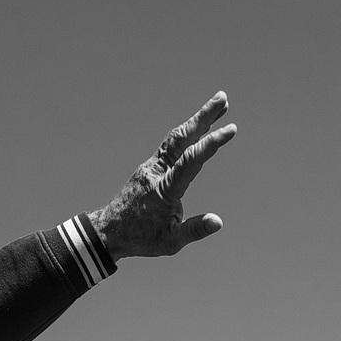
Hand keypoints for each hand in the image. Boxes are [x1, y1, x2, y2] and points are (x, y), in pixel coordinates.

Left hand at [88, 93, 236, 259]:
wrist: (108, 231)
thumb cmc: (141, 238)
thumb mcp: (170, 242)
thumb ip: (194, 230)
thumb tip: (217, 222)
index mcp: (165, 189)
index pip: (191, 160)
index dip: (211, 143)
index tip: (231, 128)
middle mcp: (157, 172)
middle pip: (181, 138)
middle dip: (203, 117)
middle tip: (223, 98)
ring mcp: (152, 167)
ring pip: (175, 138)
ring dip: (197, 120)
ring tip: (218, 105)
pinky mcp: (149, 167)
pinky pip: (170, 145)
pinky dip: (186, 133)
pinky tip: (198, 127)